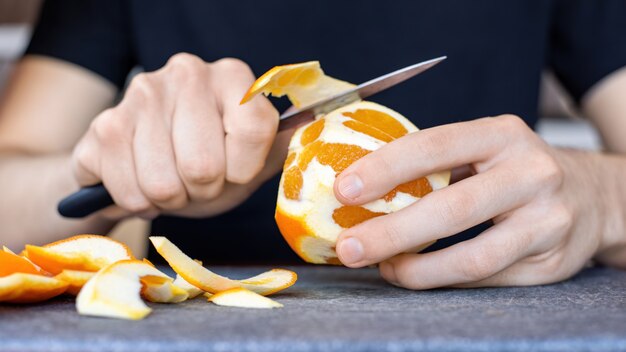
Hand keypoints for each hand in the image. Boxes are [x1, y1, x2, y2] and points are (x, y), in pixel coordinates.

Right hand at [72, 53, 288, 219]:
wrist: (147, 166)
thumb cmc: (210, 162)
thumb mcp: (254, 156)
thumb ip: (282, 145)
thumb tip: (318, 124)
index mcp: (232, 77)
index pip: (254, 131)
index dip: (244, 169)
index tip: (235, 171)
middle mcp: (187, 73)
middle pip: (203, 166)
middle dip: (203, 190)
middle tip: (199, 182)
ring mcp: (141, 94)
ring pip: (163, 185)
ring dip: (171, 199)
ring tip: (172, 182)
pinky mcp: (103, 125)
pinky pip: (129, 192)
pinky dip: (139, 202)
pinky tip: (141, 181)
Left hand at [333, 115, 610, 288]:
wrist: (594, 196)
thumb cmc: (517, 170)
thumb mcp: (485, 149)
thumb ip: (436, 164)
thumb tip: (361, 190)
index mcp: (502, 135)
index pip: (435, 145)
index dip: (385, 168)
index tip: (344, 189)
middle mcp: (531, 173)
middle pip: (451, 208)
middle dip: (391, 232)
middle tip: (349, 246)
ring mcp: (546, 220)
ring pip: (471, 257)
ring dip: (416, 269)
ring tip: (383, 268)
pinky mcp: (550, 261)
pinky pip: (484, 279)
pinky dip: (442, 279)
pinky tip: (417, 274)